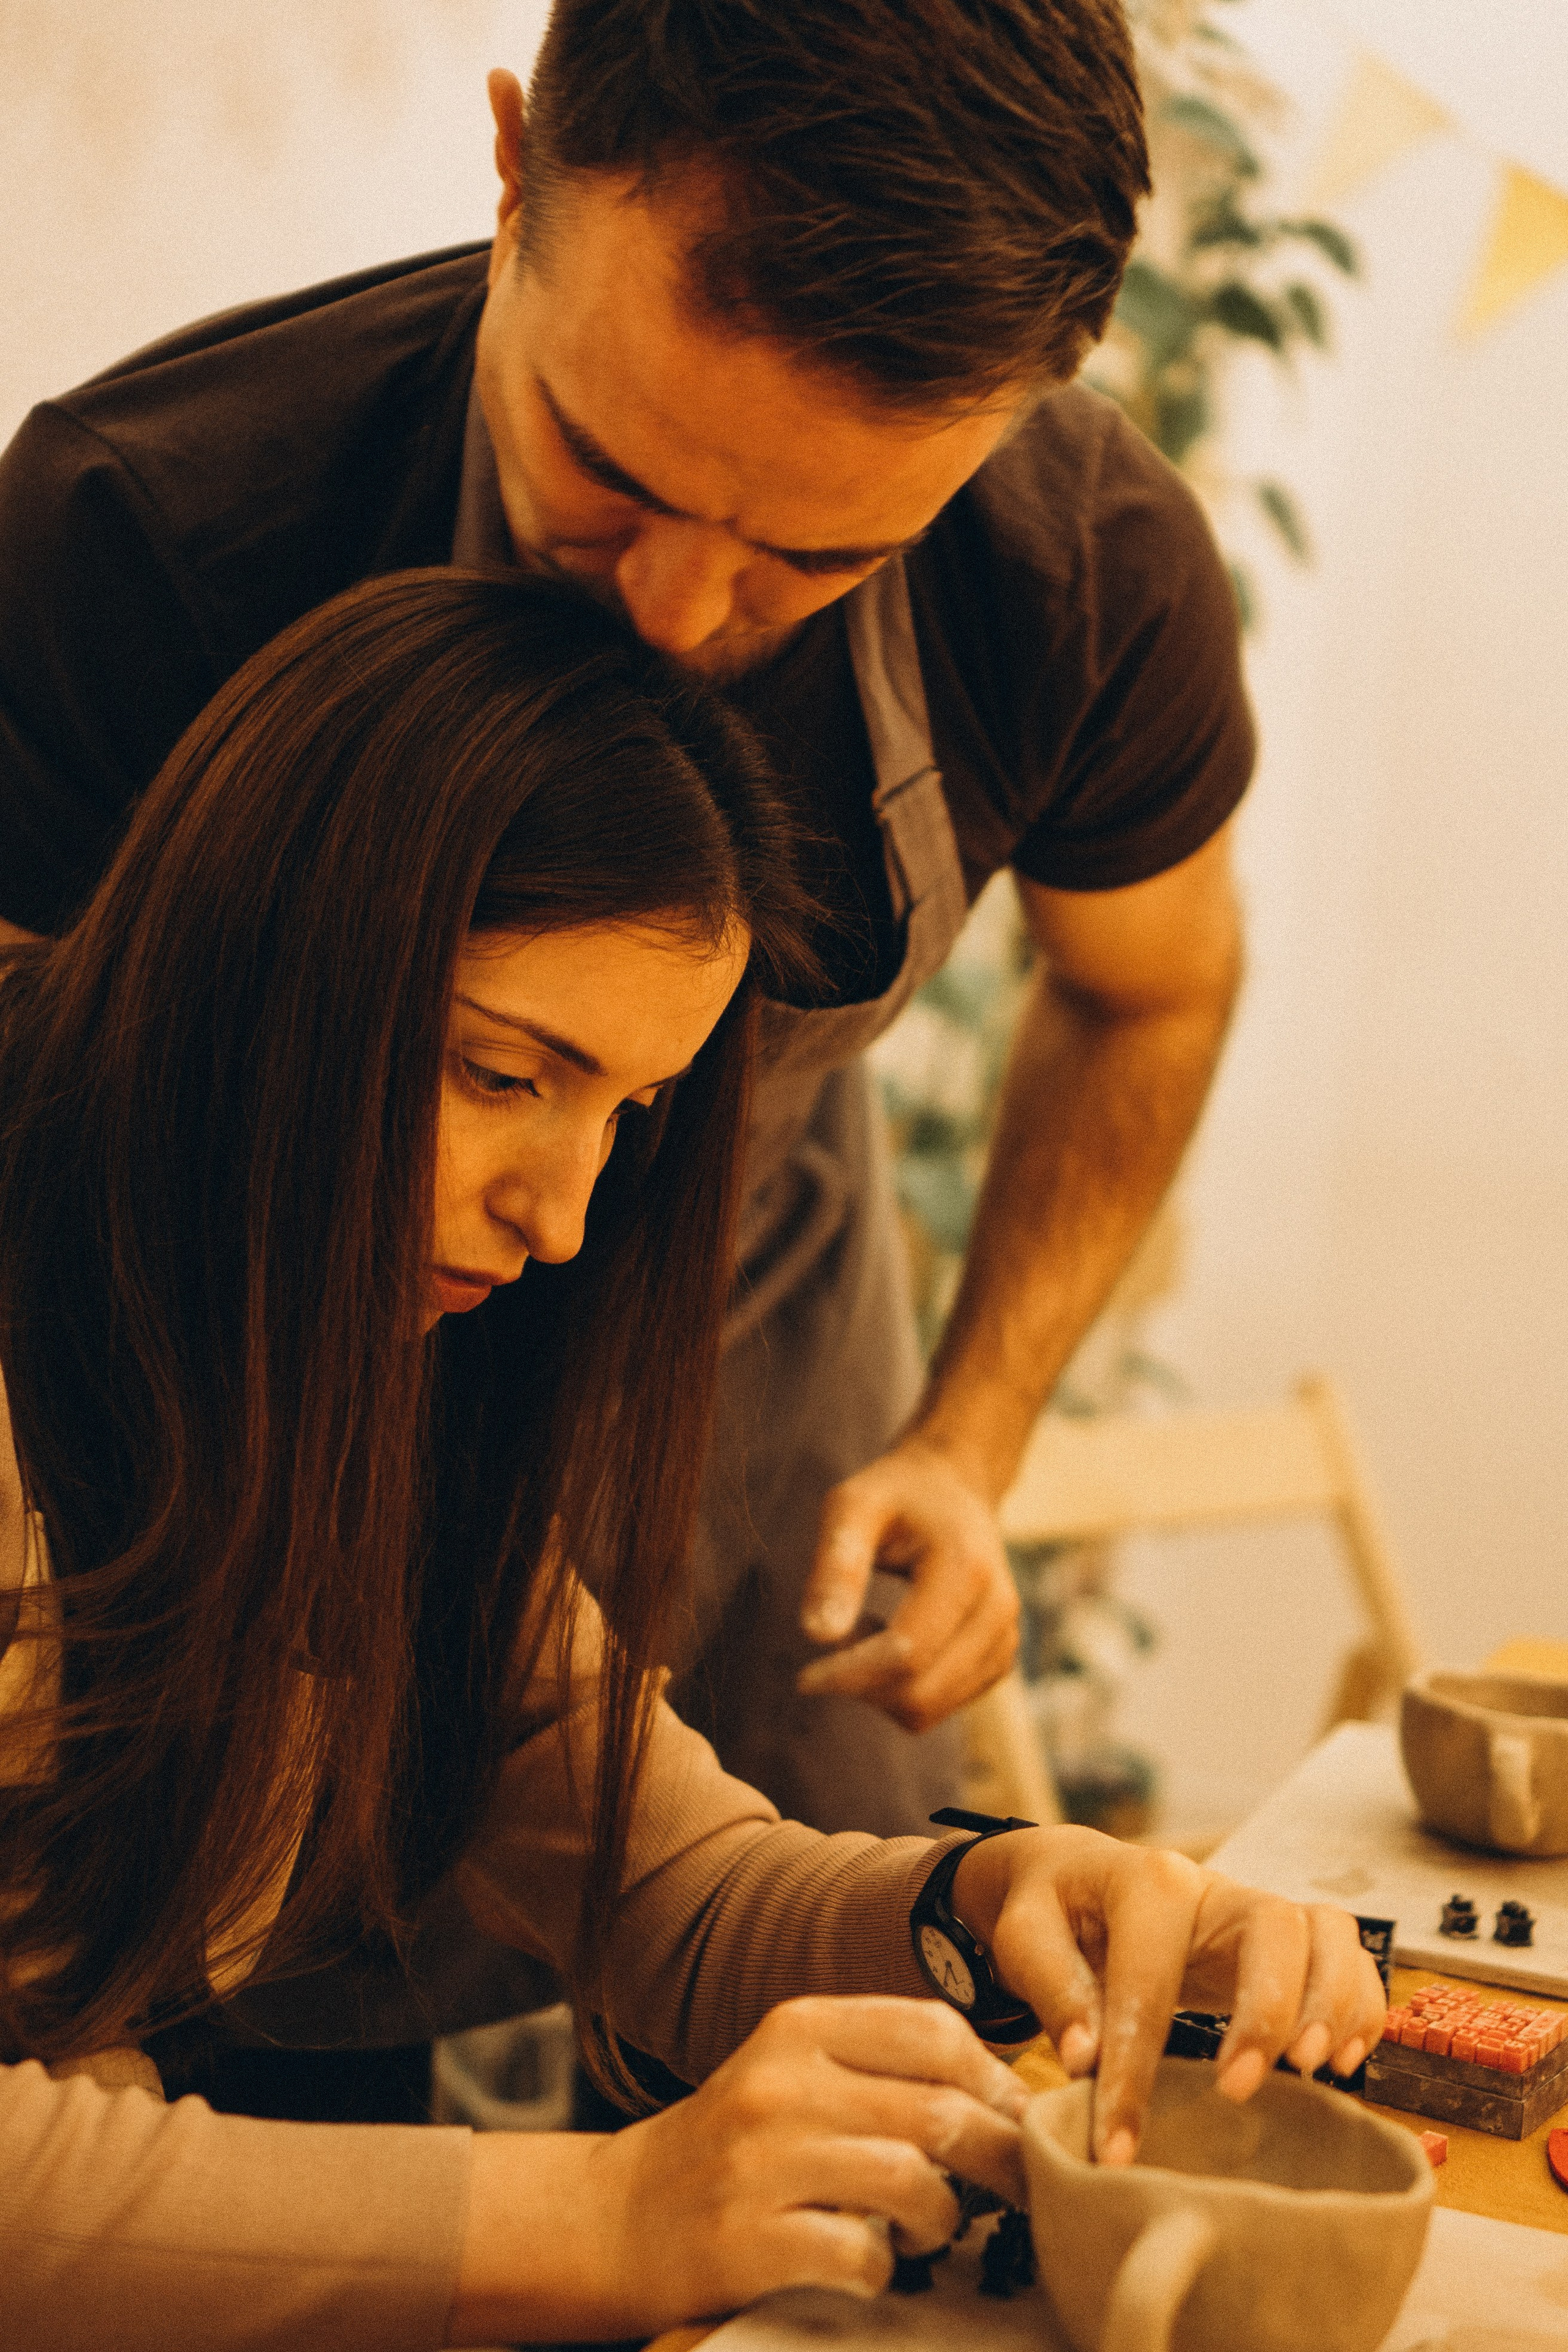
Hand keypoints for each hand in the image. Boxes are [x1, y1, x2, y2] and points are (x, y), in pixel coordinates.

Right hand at [449, 1996, 1029, 2341]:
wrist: (621, 2219)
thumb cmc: (733, 2146)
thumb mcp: (794, 2072)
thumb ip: (878, 2066)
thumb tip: (1002, 2089)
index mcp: (798, 2026)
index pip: (931, 2028)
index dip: (994, 2075)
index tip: (1017, 2115)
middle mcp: (779, 2082)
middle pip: (938, 2108)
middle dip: (1000, 2156)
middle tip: (1022, 2186)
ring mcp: (760, 2162)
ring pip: (911, 2181)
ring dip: (944, 2217)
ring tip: (934, 2228)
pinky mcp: (749, 2240)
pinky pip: (862, 2255)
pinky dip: (886, 2267)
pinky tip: (872, 2263)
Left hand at [797, 1438, 1019, 1727]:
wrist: (953, 1486)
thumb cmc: (894, 1492)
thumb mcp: (852, 1507)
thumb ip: (835, 1566)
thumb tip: (816, 1635)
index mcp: (966, 1569)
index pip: (905, 1654)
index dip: (848, 1675)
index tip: (803, 1676)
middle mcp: (998, 1611)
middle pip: (919, 1694)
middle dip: (861, 1685)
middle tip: (833, 1634)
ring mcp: (1005, 1639)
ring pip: (928, 1710)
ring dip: (879, 1688)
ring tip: (863, 1626)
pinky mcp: (999, 1659)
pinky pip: (939, 1706)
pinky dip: (901, 1689)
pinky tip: (890, 1638)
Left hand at [950, 1827, 1387, 2164]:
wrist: (1080, 1878)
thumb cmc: (1053, 1911)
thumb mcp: (1026, 1934)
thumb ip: (1052, 1987)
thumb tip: (1086, 2059)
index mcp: (1146, 1880)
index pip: (1150, 1976)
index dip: (1134, 2068)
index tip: (1119, 2145)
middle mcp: (1214, 1885)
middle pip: (1275, 1928)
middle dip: (1266, 2012)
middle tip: (1237, 2090)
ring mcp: (1256, 1907)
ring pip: (1328, 1934)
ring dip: (1330, 2004)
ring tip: (1310, 2072)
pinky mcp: (1286, 1938)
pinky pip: (1349, 1956)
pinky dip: (1359, 2006)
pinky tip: (1339, 2063)